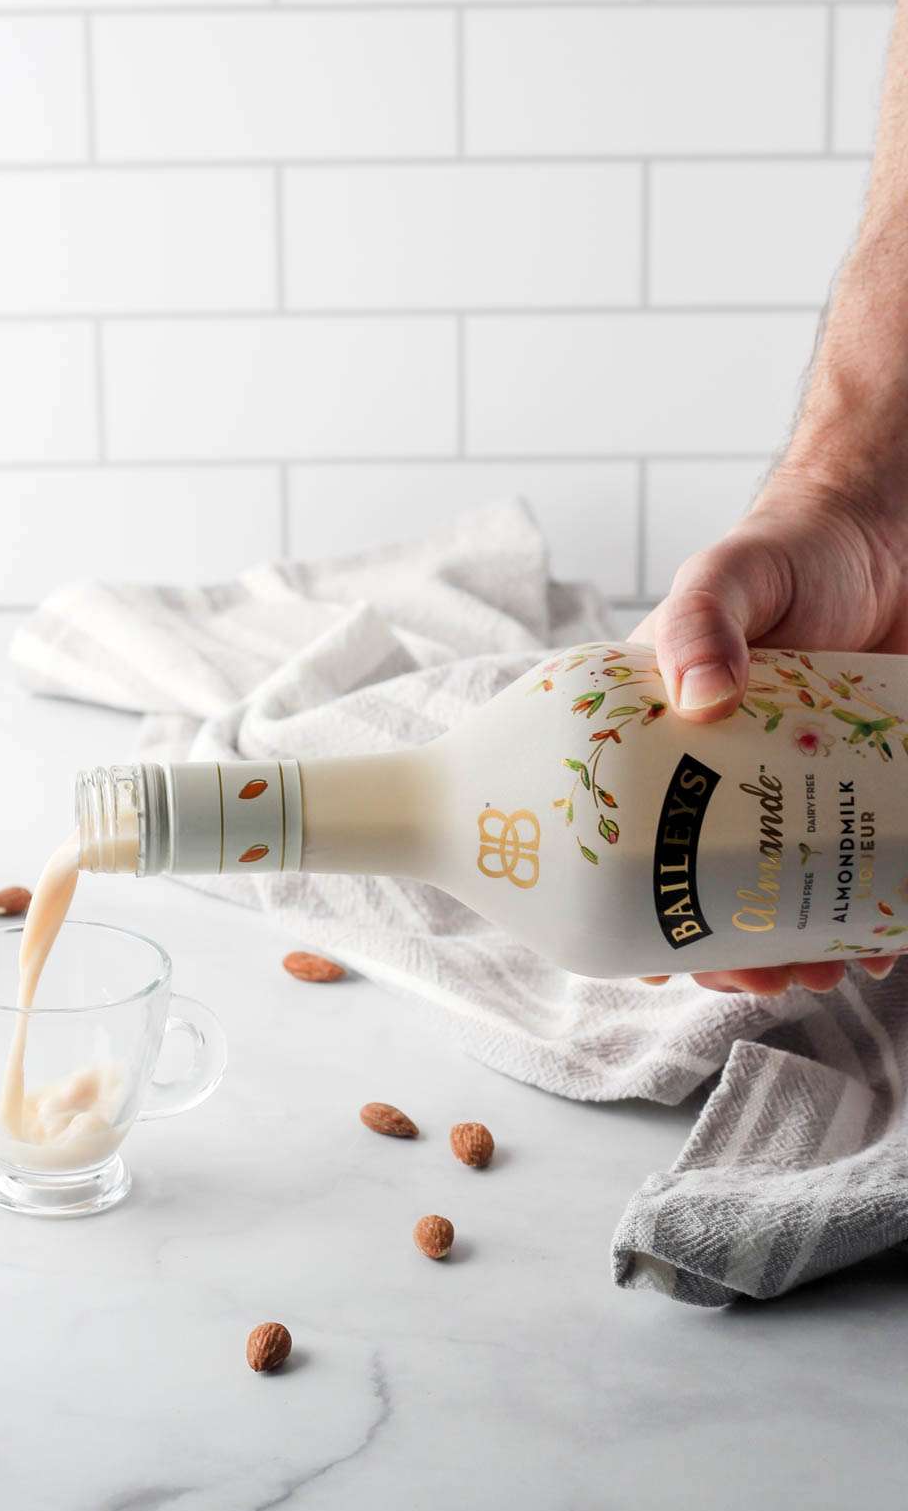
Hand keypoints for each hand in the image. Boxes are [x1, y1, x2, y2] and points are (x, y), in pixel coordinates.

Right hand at [632, 468, 906, 995]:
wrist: (889, 534)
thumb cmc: (788, 550)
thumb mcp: (727, 576)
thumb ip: (700, 620)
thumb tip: (700, 695)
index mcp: (665, 744)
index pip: (630, 839)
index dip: (636, 908)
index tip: (658, 959)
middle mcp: (725, 780)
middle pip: (711, 889)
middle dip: (729, 950)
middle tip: (756, 976)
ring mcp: (798, 791)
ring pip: (788, 896)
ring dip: (798, 949)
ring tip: (822, 970)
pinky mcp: (867, 791)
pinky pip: (862, 870)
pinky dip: (870, 915)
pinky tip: (881, 938)